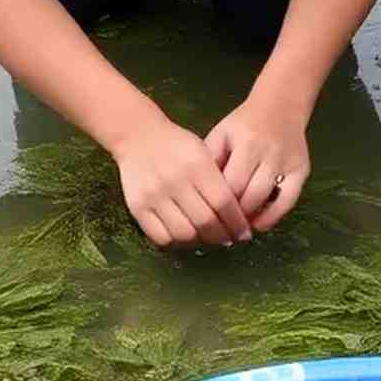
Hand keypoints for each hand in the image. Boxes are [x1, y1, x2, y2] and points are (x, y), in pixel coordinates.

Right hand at [112, 116, 252, 247]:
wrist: (137, 137)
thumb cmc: (177, 146)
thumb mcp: (204, 151)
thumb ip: (220, 182)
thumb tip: (237, 218)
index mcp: (196, 164)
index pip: (223, 202)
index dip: (237, 223)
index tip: (243, 233)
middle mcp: (174, 180)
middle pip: (205, 221)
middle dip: (222, 236)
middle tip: (228, 239)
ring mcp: (153, 195)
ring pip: (184, 234)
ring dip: (200, 241)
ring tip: (207, 237)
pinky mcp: (137, 207)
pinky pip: (161, 237)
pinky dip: (177, 242)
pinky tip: (185, 236)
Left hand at [206, 96, 310, 233]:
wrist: (280, 107)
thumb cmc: (243, 124)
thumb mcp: (221, 135)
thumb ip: (211, 161)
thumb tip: (200, 195)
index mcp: (247, 144)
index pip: (230, 184)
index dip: (217, 204)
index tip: (206, 216)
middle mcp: (269, 154)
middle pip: (248, 195)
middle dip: (233, 215)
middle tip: (219, 227)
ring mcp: (288, 164)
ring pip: (267, 200)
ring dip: (250, 218)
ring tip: (236, 228)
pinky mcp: (302, 171)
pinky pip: (289, 201)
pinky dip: (273, 217)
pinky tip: (260, 225)